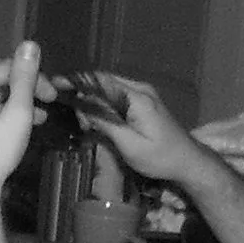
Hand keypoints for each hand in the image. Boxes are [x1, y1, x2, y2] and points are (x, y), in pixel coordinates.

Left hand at [0, 37, 40, 214]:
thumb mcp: (18, 113)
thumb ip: (25, 78)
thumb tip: (29, 44)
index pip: (9, 66)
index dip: (35, 78)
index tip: (53, 97)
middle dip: (24, 86)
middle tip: (46, 103)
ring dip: (14, 99)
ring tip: (36, 118)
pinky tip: (13, 125)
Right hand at [37, 68, 203, 183]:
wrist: (189, 162)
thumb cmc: (160, 157)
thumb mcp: (129, 144)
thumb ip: (105, 121)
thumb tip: (81, 104)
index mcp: (136, 98)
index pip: (99, 81)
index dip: (75, 81)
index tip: (54, 85)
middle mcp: (139, 89)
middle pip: (101, 80)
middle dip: (82, 93)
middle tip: (74, 116)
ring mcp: (143, 93)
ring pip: (107, 86)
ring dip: (92, 99)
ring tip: (84, 121)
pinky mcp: (144, 100)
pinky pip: (116, 93)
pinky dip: (102, 102)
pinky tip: (97, 119)